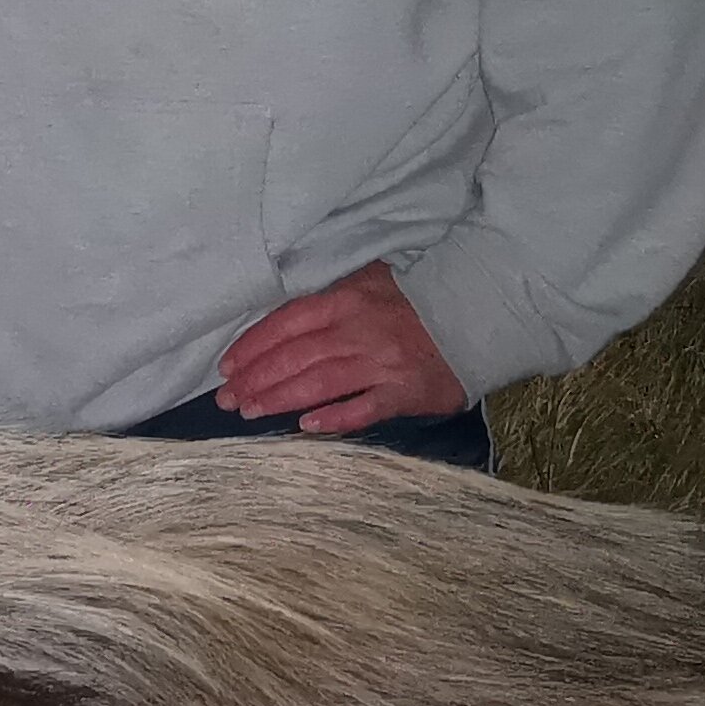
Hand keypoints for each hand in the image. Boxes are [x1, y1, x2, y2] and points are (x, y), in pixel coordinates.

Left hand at [217, 262, 466, 434]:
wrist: (477, 313)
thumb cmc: (413, 296)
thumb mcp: (367, 279)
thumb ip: (329, 299)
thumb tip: (282, 321)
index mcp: (345, 300)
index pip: (285, 323)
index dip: (252, 346)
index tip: (227, 366)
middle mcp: (358, 332)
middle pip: (294, 358)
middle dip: (255, 379)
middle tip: (227, 399)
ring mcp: (382, 364)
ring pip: (318, 384)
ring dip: (279, 399)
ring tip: (251, 411)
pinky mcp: (405, 392)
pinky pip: (363, 409)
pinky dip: (334, 418)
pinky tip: (306, 426)